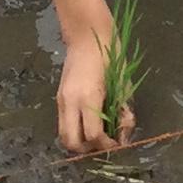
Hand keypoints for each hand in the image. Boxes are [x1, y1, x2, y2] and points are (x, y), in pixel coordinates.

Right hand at [57, 29, 130, 154]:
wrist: (87, 33)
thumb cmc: (110, 55)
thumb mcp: (123, 84)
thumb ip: (123, 112)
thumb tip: (123, 137)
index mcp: (88, 97)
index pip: (93, 135)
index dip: (106, 145)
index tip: (117, 143)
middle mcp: (70, 102)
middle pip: (72, 143)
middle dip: (89, 149)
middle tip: (105, 143)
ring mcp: (61, 100)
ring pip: (64, 136)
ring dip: (80, 142)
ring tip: (97, 135)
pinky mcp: (59, 97)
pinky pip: (63, 124)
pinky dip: (75, 130)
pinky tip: (90, 122)